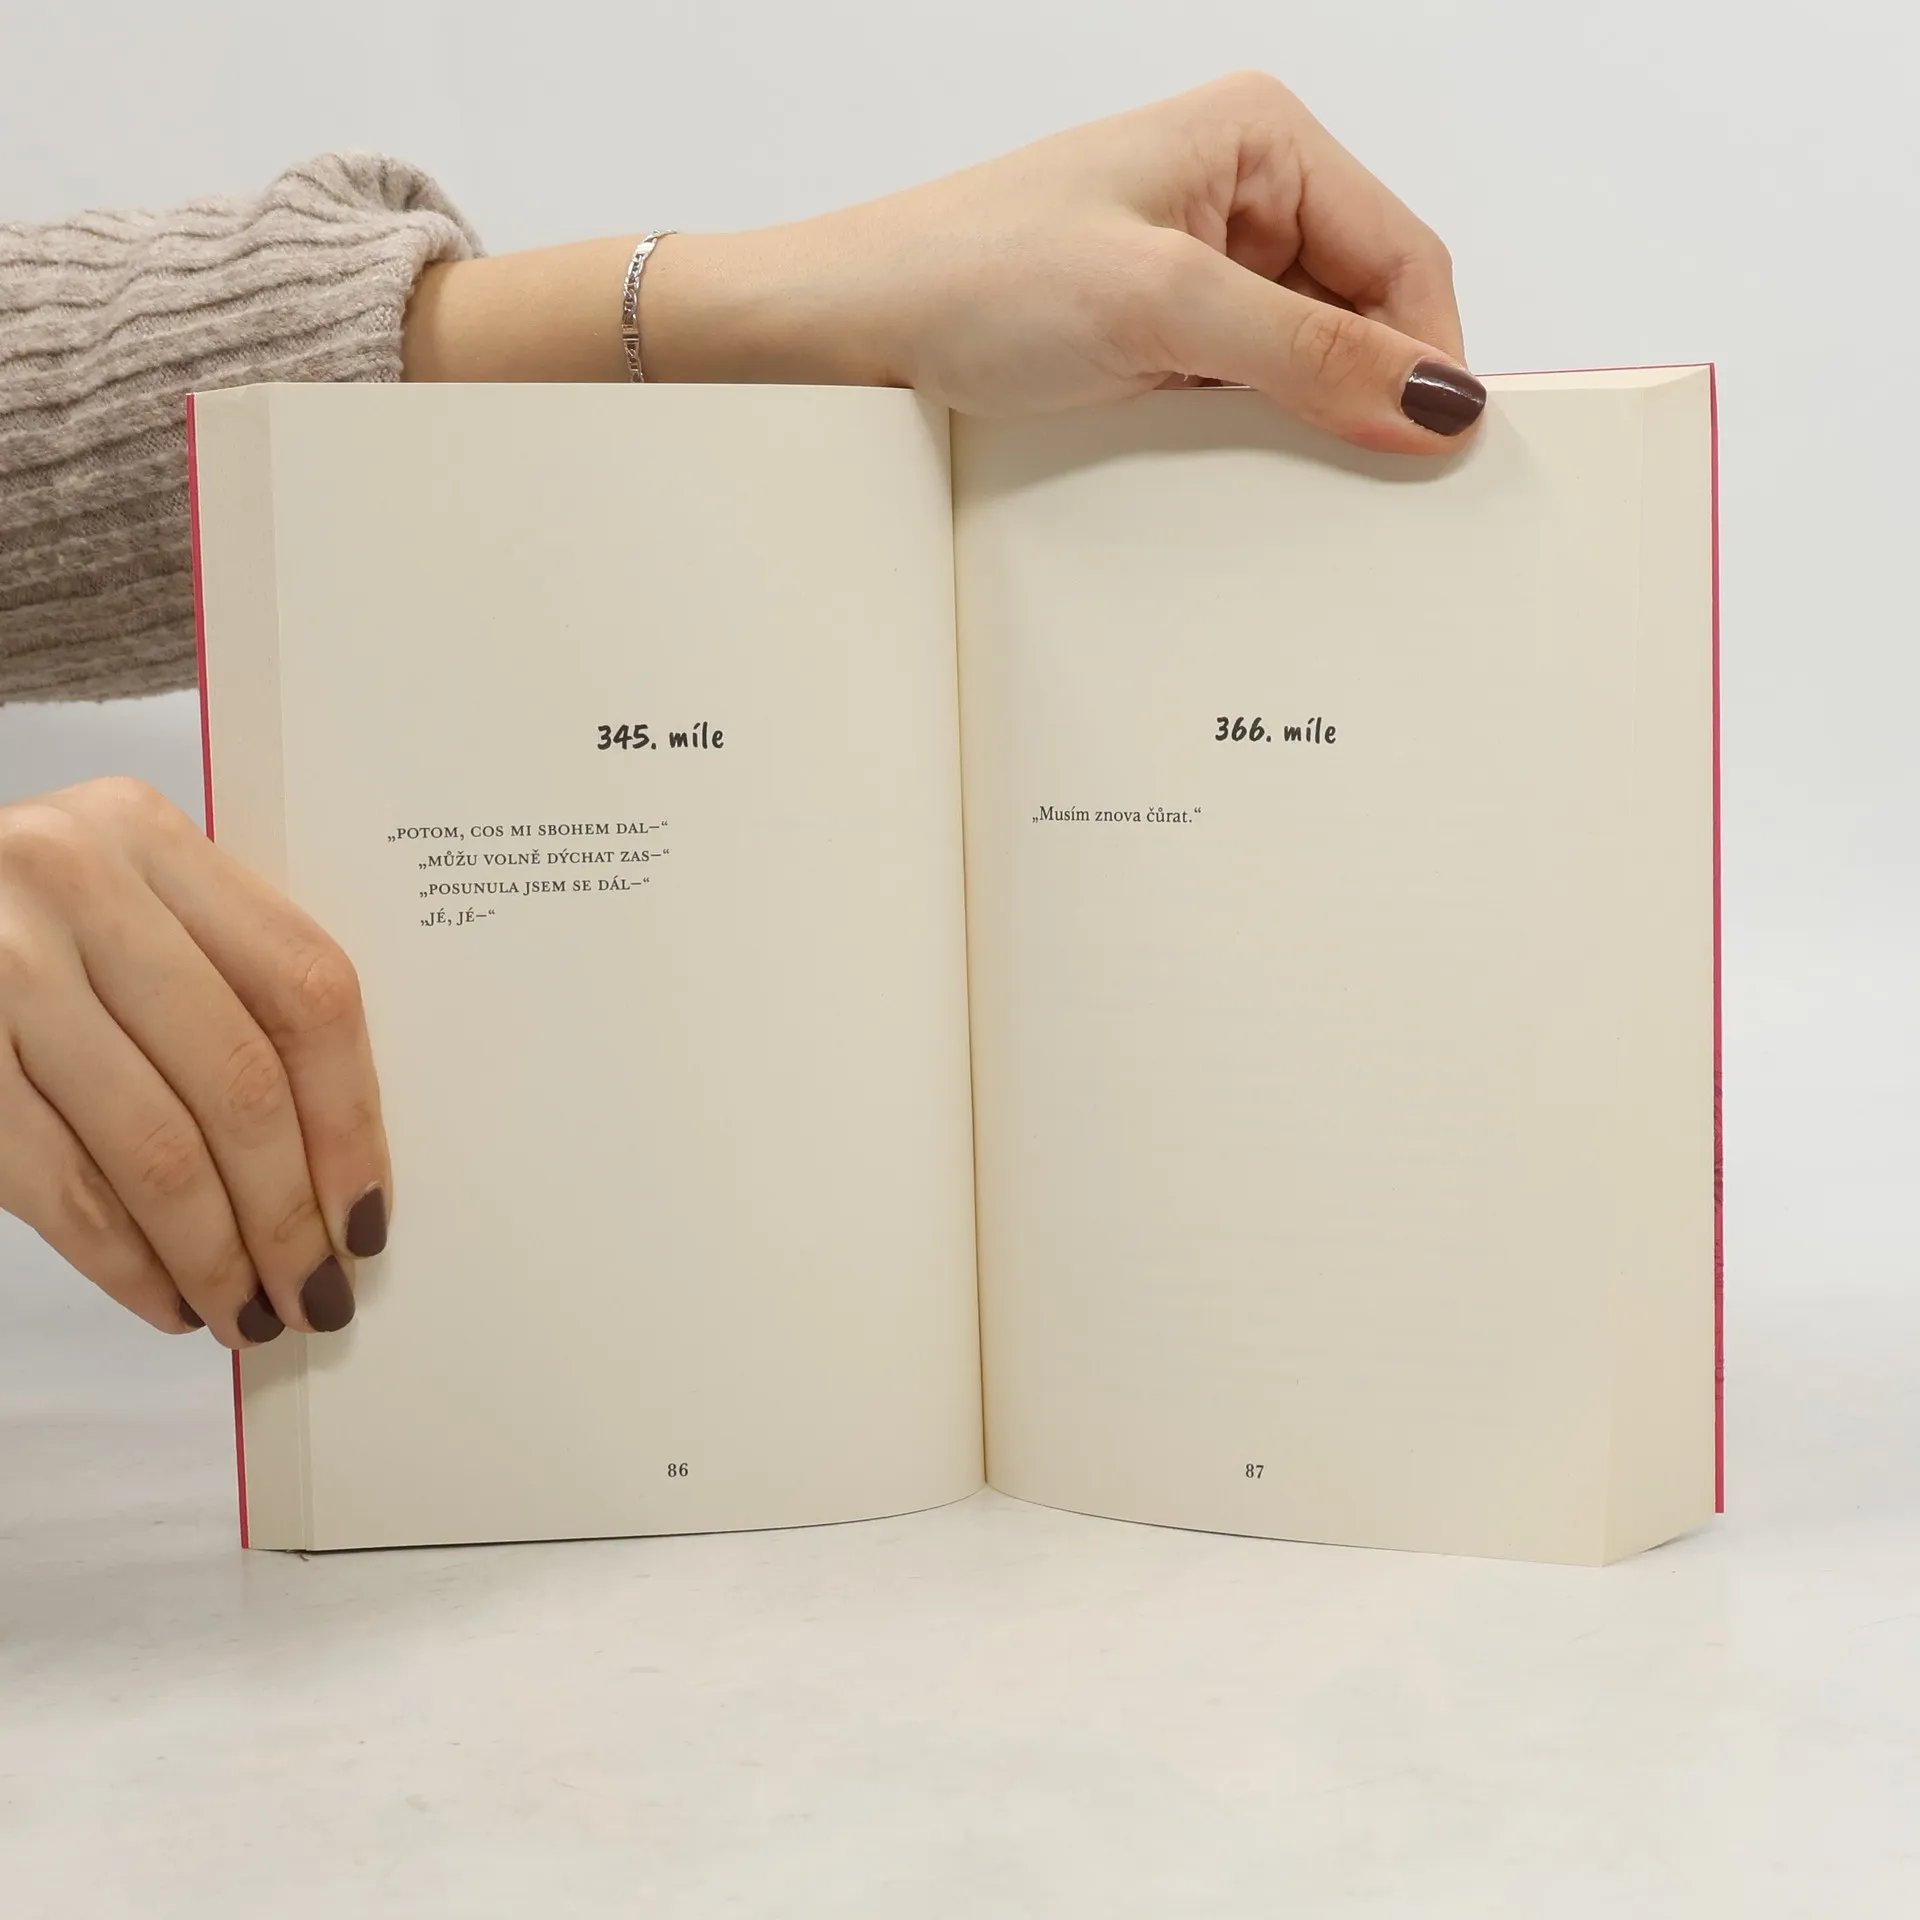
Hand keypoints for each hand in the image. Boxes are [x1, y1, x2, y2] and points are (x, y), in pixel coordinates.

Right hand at [0, 778, 388, 1342]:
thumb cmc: (15, 930)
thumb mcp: (117, 906)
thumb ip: (218, 979)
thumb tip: (334, 1158)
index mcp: (149, 835)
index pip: (305, 989)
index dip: (352, 1120)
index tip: (370, 1216)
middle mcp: (74, 881)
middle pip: (240, 1079)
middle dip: (289, 1214)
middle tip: (318, 1293)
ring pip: (155, 1147)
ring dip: (216, 1256)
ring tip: (250, 1314)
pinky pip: (59, 1184)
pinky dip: (124, 1261)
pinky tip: (166, 1299)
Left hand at [404, 72, 1479, 452]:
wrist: (842, 331)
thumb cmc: (968, 276)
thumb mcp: (1162, 310)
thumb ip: (1310, 355)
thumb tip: (1440, 401)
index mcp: (1258, 140)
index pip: (1404, 256)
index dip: (1429, 357)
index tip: (1438, 455)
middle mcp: (1237, 195)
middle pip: (1363, 311)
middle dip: (1362, 396)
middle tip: (1361, 489)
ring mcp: (1193, 269)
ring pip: (1303, 362)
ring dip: (1296, 424)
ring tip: (1264, 472)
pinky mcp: (1152, 334)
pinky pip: (1239, 391)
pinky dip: (1241, 435)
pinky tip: (1214, 467)